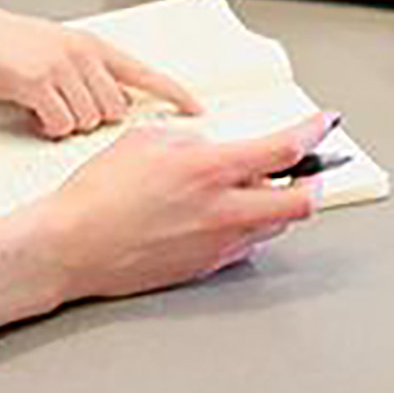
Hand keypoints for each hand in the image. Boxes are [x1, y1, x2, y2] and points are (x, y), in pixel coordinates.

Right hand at [0, 0, 203, 137]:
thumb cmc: (5, 42)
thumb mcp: (56, 48)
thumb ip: (87, 72)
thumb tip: (112, 107)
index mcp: (92, 45)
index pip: (145, 71)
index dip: (174, 93)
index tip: (196, 109)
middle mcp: (82, 54)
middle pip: (116, 109)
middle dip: (96, 121)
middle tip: (66, 112)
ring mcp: (59, 67)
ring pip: (89, 120)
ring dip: (68, 125)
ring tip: (43, 109)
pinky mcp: (34, 83)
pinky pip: (60, 123)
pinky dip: (48, 128)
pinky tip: (33, 116)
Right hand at [12, 111, 336, 302]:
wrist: (70, 246)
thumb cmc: (98, 195)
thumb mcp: (147, 140)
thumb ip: (193, 139)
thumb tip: (213, 146)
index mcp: (210, 171)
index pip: (284, 151)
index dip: (313, 133)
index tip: (323, 124)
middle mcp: (222, 212)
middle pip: (300, 203)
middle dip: (313, 183)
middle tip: (309, 170)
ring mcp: (216, 244)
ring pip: (273, 226)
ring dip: (275, 205)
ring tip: (253, 189)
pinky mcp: (204, 267)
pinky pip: (244, 245)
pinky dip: (246, 227)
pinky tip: (223, 215)